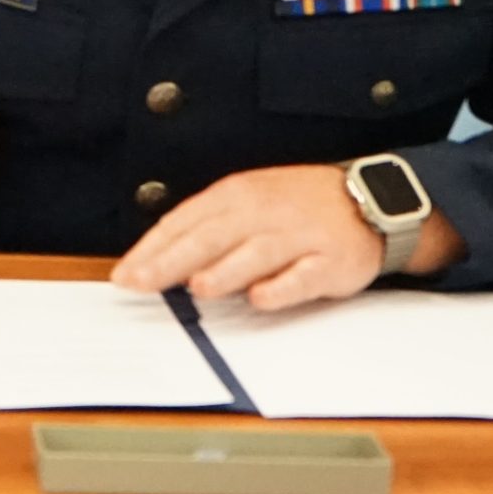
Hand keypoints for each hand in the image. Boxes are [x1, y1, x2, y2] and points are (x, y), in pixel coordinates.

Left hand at [110, 163, 457, 309]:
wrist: (368, 201)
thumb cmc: (296, 206)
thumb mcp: (248, 202)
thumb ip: (209, 228)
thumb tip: (161, 262)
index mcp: (236, 195)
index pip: (184, 222)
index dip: (151, 249)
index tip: (124, 274)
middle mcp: (263, 211)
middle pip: (210, 237)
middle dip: (171, 262)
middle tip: (141, 284)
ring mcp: (298, 235)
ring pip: (255, 253)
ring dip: (226, 270)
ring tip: (197, 288)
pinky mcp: (330, 260)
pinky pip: (303, 275)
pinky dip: (282, 287)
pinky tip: (260, 298)